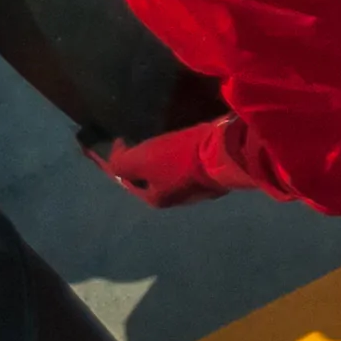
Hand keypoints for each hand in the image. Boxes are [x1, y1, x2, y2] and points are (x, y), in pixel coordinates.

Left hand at [90, 122, 239, 209]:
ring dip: (166, 161)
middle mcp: (178, 199)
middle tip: (141, 142)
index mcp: (156, 199)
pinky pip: (193, 166)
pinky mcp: (217, 175)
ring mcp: (201, 188)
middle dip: (144, 164)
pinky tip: (186, 144)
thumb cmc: (178, 159)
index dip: (120, 162)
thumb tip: (115, 157)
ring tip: (164, 141)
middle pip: (152, 179)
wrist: (225, 152)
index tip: (121, 141)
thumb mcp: (138, 160)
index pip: (129, 182)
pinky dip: (185, 157)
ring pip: (174, 173)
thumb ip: (119, 163)